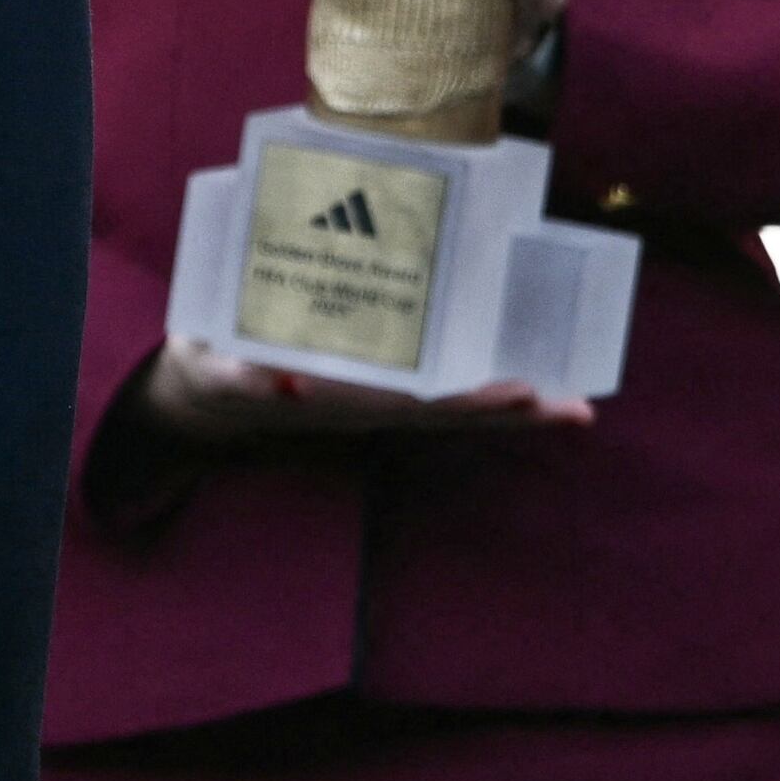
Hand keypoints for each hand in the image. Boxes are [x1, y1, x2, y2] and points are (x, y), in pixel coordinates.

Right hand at [142, 337, 591, 440]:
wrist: (206, 396)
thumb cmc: (210, 367)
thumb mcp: (212, 369)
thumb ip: (241, 376)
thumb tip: (280, 379)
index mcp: (331, 398)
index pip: (411, 402)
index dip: (462, 399)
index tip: (509, 392)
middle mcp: (365, 406)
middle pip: (449, 413)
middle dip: (507, 411)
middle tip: (569, 408)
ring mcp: (376, 401)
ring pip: (455, 408)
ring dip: (514, 411)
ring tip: (574, 408)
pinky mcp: (378, 388)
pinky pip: (441, 392)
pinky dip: (488, 394)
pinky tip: (532, 387)